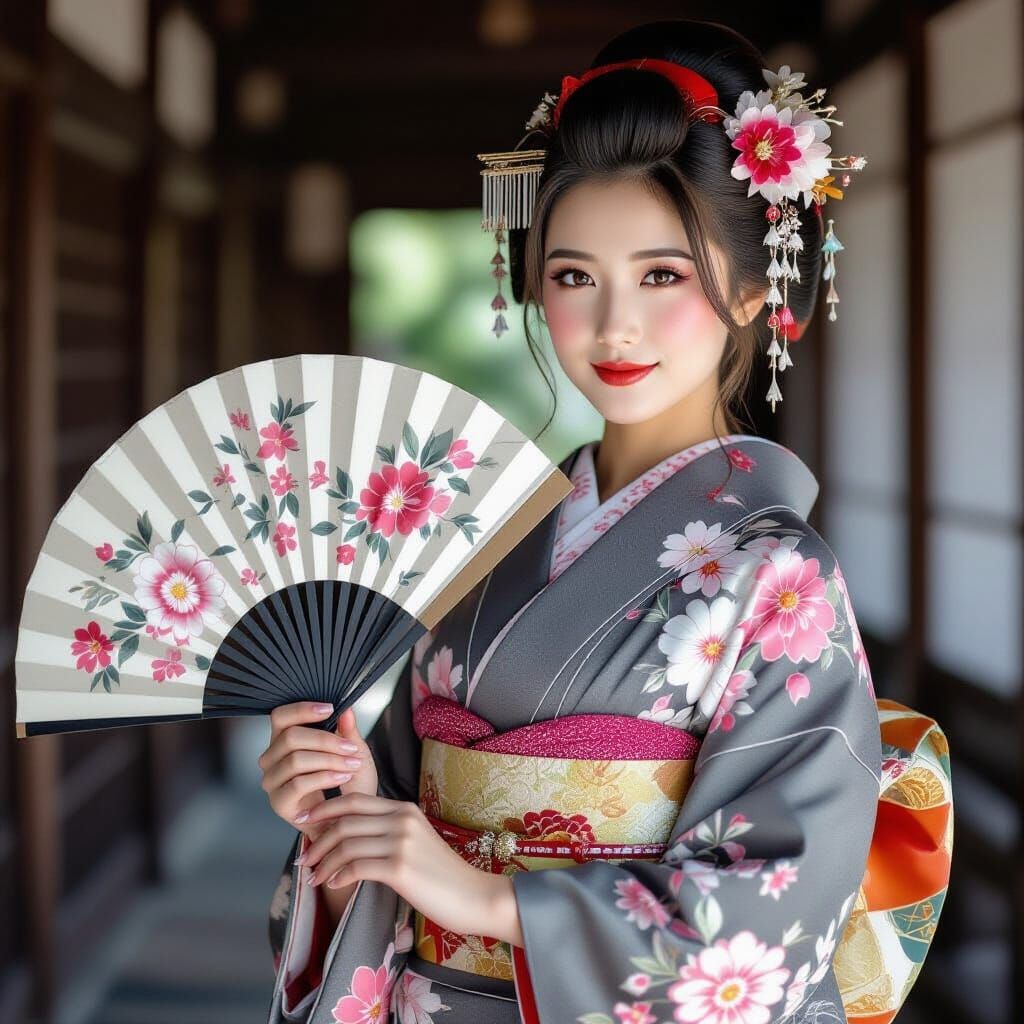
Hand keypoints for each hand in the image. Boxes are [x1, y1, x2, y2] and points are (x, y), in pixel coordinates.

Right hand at [258, 701, 376, 842]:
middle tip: (350, 748)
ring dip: (329, 760)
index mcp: (284, 741)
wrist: (350, 817)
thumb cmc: (349, 784)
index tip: (329, 709)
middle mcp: (273, 759)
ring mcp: (273, 782)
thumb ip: (348, 731)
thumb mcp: (353, 751)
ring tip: (351, 764)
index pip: (280, 716)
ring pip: (295, 760)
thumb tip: (346, 710)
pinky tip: (341, 777)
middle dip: (326, 740)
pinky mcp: (279, 803)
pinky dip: (324, 777)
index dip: (302, 709)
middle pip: (290, 737)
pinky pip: (298, 783)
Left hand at [294, 792, 520, 942]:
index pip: (354, 800)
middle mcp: (402, 819)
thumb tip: (350, 837)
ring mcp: (402, 842)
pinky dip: (339, 875)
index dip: (325, 808)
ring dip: (324, 862)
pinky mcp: (401, 867)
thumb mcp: (415, 842)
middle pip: (345, 820)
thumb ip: (388, 832)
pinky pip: (357, 866)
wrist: (474, 895)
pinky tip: (333, 885)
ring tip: (314, 877)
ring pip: (347, 844)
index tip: (305, 821)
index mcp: (404, 809)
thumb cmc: (442, 874)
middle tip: (304, 857)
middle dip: (318, 839)